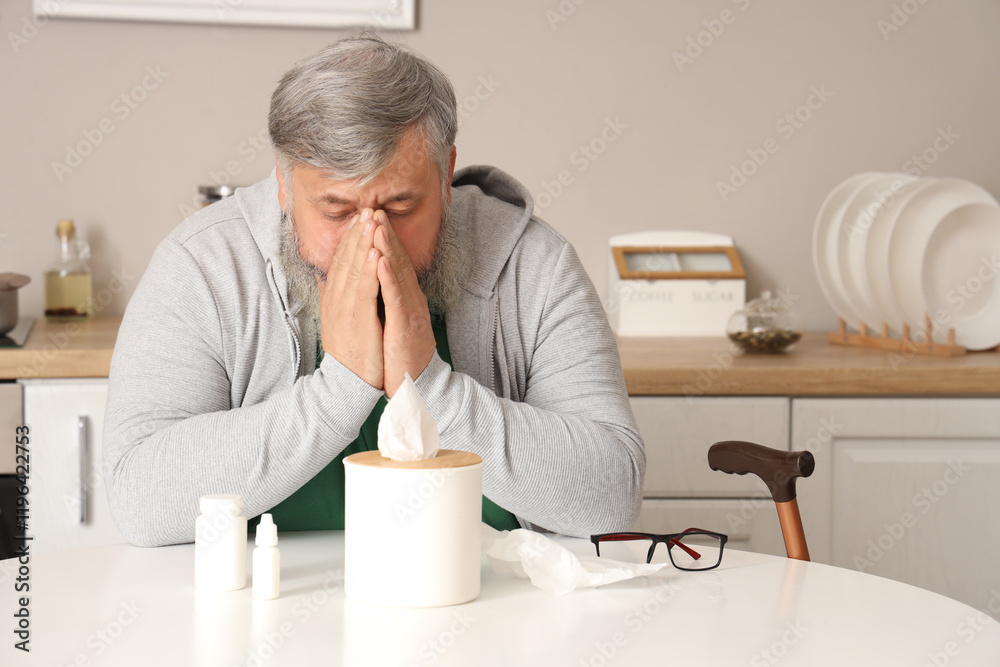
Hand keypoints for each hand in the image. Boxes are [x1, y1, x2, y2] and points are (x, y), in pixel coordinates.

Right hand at [318, 208, 383, 388]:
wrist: (347, 383)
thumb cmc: (348, 353)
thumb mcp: (337, 320)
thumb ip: (333, 297)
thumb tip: (326, 279)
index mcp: (334, 297)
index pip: (342, 260)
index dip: (351, 237)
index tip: (360, 217)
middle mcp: (336, 298)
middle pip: (346, 258)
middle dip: (358, 232)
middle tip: (367, 208)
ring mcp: (345, 308)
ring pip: (354, 268)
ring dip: (363, 243)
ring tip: (371, 221)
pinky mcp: (357, 319)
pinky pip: (364, 289)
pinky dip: (368, 269)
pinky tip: (375, 252)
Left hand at [373, 210, 435, 397]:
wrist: (415, 385)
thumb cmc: (400, 355)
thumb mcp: (391, 321)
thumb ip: (384, 300)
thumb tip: (373, 283)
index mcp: (403, 298)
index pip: (393, 262)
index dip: (383, 239)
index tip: (370, 217)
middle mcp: (410, 299)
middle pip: (398, 261)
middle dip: (385, 234)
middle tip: (374, 209)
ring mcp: (410, 311)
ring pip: (399, 274)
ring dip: (388, 248)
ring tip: (377, 225)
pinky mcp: (407, 326)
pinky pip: (397, 298)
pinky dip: (390, 278)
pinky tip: (382, 261)